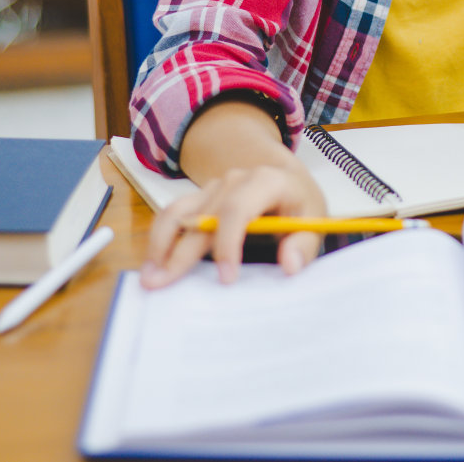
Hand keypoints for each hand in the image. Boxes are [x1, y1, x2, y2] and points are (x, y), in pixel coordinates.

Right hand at [139, 100, 326, 288]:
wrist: (287, 181)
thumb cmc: (300, 205)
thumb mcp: (314, 222)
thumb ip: (304, 245)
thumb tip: (289, 265)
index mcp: (266, 181)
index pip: (238, 208)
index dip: (228, 243)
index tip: (226, 278)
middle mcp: (234, 180)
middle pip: (201, 216)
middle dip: (180, 252)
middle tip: (161, 284)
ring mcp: (213, 187)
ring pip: (178, 211)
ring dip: (160, 244)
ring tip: (148, 277)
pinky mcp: (201, 198)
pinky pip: (174, 214)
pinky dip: (160, 238)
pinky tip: (153, 263)